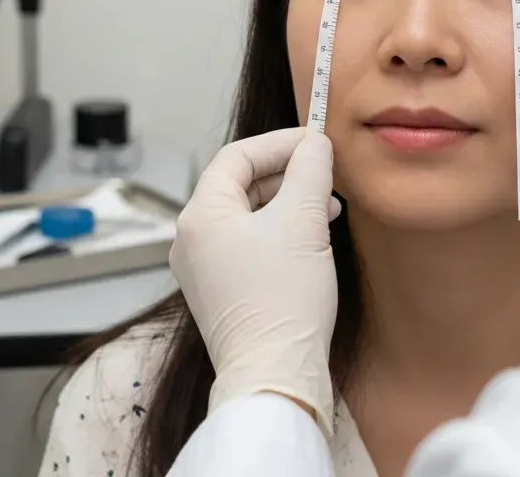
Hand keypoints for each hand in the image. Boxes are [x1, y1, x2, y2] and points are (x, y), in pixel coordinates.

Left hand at [168, 128, 340, 438]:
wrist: (275, 377)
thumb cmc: (284, 298)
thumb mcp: (304, 220)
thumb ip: (310, 169)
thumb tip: (314, 143)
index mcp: (200, 214)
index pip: (237, 156)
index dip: (279, 143)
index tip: (316, 142)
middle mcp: (191, 238)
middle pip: (240, 184)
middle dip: (287, 174)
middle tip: (326, 173)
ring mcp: (202, 268)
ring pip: (247, 214)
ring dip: (287, 202)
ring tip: (328, 207)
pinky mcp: (220, 292)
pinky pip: (248, 243)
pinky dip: (279, 231)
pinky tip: (311, 237)